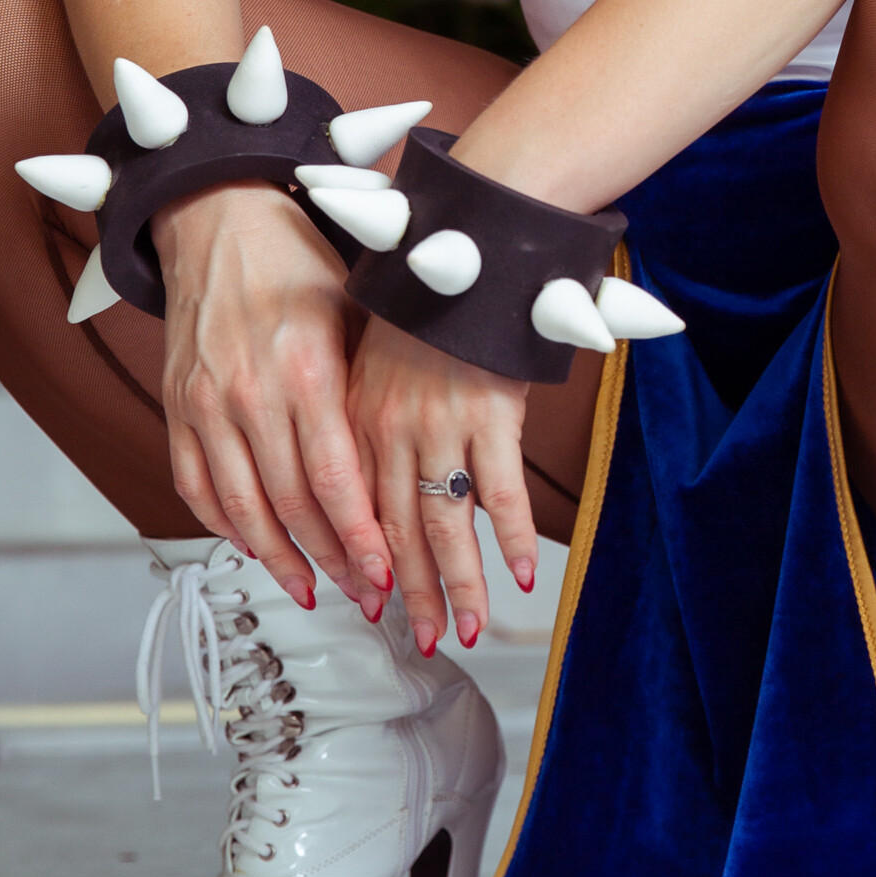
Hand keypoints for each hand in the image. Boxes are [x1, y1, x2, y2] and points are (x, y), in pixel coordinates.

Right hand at [153, 188, 394, 613]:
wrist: (217, 214)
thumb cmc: (296, 256)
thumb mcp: (355, 308)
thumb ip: (372, 384)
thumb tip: (416, 454)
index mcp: (306, 367)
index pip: (334, 477)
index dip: (358, 536)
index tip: (384, 574)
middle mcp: (250, 391)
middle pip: (291, 504)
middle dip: (331, 559)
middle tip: (363, 594)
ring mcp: (205, 402)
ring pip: (240, 508)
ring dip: (278, 558)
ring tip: (312, 588)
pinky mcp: (176, 405)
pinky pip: (195, 485)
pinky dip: (223, 525)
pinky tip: (253, 545)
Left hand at [345, 314, 534, 659]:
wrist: (464, 240)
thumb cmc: (426, 295)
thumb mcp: (373, 354)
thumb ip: (370, 414)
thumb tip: (372, 474)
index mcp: (356, 414)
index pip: (354, 508)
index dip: (364, 563)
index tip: (370, 602)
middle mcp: (393, 425)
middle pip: (398, 531)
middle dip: (412, 593)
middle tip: (424, 636)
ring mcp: (442, 422)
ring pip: (448, 525)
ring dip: (461, 585)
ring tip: (471, 625)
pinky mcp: (493, 412)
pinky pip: (503, 492)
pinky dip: (513, 537)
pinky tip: (521, 572)